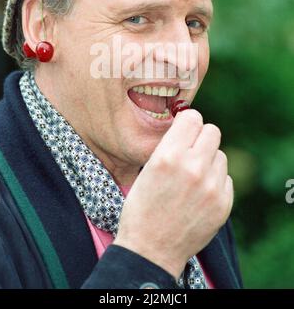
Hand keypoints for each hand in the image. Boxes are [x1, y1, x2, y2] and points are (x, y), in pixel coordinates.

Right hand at [113, 109, 233, 280]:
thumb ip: (171, 145)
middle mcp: (193, 168)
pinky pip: (225, 177)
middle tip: (191, 151)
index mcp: (169, 156)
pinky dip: (215, 182)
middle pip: (213, 131)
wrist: (150, 250)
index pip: (193, 118)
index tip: (184, 130)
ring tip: (192, 178)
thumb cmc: (142, 207)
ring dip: (208, 161)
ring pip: (220, 155)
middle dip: (201, 138)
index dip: (187, 123)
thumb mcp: (148, 168)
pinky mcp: (223, 204)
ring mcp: (211, 187)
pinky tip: (199, 195)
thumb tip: (189, 126)